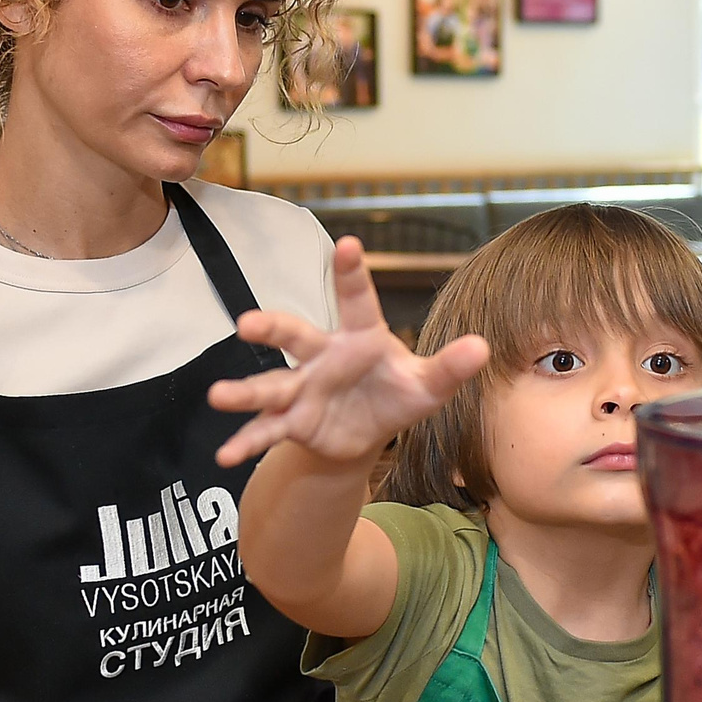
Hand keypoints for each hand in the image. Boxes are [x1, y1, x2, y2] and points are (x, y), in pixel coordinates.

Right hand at [209, 235, 489, 468]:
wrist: (365, 433)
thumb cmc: (395, 394)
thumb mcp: (427, 385)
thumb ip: (450, 367)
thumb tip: (482, 347)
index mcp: (360, 337)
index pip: (356, 300)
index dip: (351, 273)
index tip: (347, 244)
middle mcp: (323, 357)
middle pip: (294, 335)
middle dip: (271, 328)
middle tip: (248, 324)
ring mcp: (303, 388)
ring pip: (270, 386)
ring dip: (244, 392)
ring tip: (219, 396)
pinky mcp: (293, 420)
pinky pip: (267, 431)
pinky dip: (247, 443)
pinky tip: (226, 457)